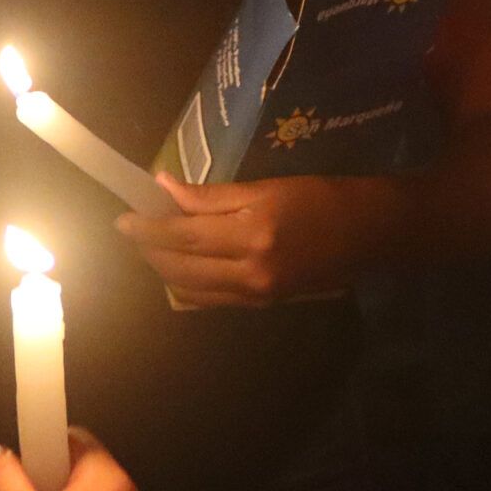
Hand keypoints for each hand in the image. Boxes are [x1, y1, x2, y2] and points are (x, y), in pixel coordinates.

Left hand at [117, 172, 382, 307]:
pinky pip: (210, 299)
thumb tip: (164, 187)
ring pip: (190, 289)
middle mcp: (250, 273)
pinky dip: (187, 283)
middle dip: (149, 250)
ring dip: (164, 268)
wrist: (367, 233)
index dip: (148, 228)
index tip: (124, 218)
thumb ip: (211, 195)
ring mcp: (255, 294)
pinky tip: (181, 264)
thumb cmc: (319, 198)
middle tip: (132, 229)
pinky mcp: (261, 303)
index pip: (183, 236)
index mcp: (252, 236)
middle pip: (180, 267)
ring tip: (152, 244)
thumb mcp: (265, 188)